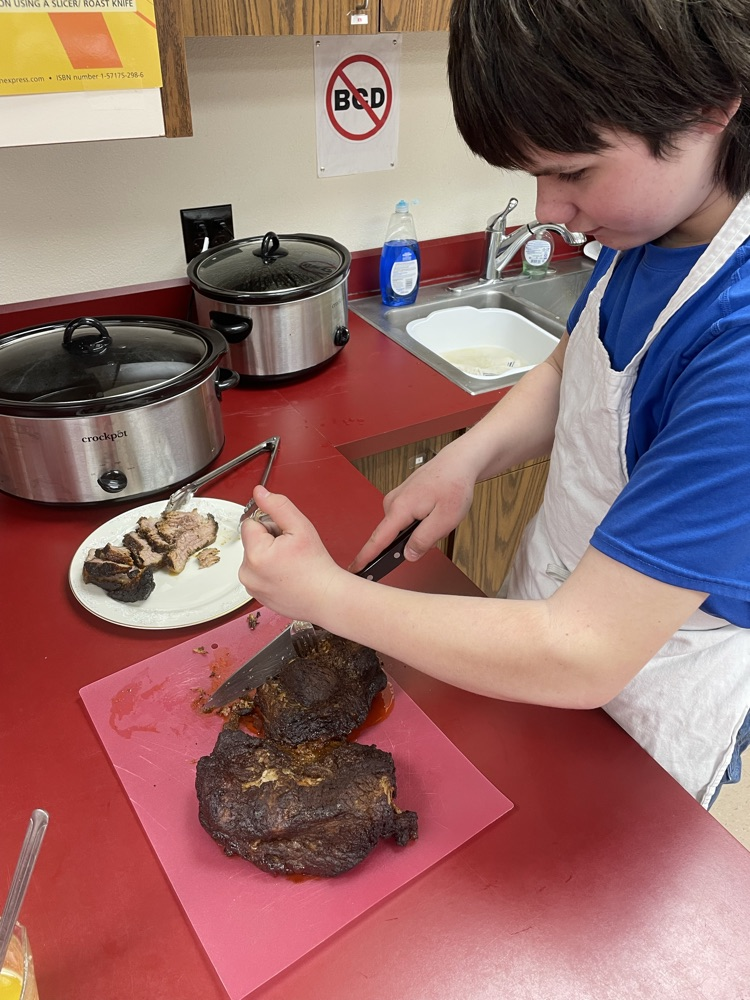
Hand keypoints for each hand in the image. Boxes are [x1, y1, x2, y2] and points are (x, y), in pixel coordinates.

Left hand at [238, 486, 343, 622]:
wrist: (327, 597)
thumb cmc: (316, 566)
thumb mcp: (300, 527)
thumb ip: (277, 505)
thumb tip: (259, 492)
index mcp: (255, 554)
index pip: (250, 523)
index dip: (271, 525)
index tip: (286, 536)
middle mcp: (247, 573)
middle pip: (251, 540)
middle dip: (269, 540)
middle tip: (291, 551)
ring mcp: (251, 586)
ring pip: (254, 557)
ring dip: (270, 556)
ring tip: (291, 564)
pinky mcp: (256, 595)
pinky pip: (258, 573)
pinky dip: (270, 572)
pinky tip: (287, 575)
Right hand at [348, 447, 475, 571]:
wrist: (458, 462)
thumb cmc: (454, 485)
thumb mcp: (445, 520)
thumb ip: (424, 540)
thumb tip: (408, 555)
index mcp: (400, 508)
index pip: (378, 539)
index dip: (365, 557)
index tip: (354, 569)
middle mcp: (393, 502)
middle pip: (392, 536)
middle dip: (412, 542)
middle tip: (438, 529)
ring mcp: (396, 499)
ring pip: (402, 529)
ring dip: (420, 530)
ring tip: (439, 516)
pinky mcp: (402, 498)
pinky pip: (405, 520)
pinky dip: (420, 522)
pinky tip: (434, 512)